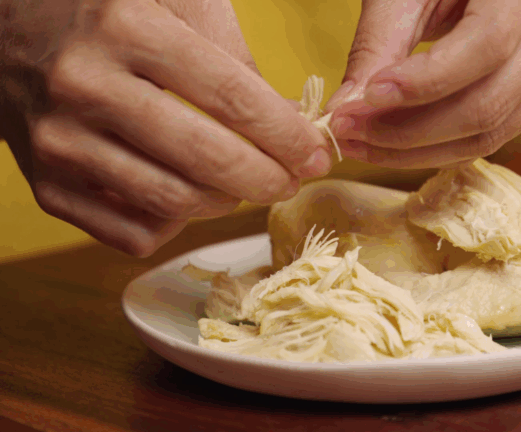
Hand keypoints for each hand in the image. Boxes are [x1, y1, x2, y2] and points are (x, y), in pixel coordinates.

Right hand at [0, 0, 331, 256]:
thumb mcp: (174, 1)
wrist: (4, 25)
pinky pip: (130, 233)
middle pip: (208, 160)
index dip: (288, 137)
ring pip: (173, 203)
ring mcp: (58, 142)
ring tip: (243, 186)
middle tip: (291, 179)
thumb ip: (235, 57)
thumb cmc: (106, 9)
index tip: (316, 155)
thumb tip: (290, 121)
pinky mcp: (44, 185)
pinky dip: (174, 225)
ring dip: (225, 204)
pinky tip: (186, 198)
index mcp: (127, 27)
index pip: (234, 99)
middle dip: (268, 180)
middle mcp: (85, 85)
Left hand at [326, 0, 520, 168]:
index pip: (486, 45)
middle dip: (409, 131)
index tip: (362, 102)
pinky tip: (400, 141)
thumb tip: (343, 109)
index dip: (423, 84)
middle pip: (488, 103)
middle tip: (349, 133)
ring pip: (492, 131)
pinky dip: (442, 147)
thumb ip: (379, 43)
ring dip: (419, 149)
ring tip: (365, 142)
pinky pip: (498, 134)